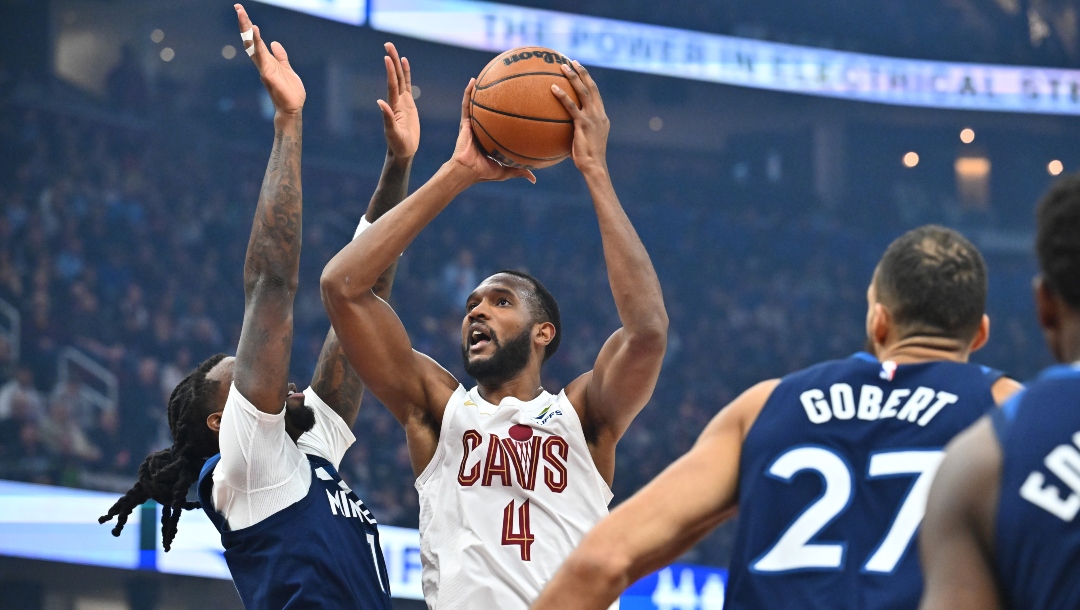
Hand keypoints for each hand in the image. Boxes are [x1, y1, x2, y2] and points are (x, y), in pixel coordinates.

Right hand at [236, 4, 305, 116]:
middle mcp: (263, 62)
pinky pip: (261, 56)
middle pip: (251, 40)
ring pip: (253, 46)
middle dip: (244, 24)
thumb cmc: (290, 91)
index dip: (250, 26)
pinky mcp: (267, 74)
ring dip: (248, 30)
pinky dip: (257, 43)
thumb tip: (274, 43)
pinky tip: (255, 31)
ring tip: (243, 15)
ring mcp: (263, 68)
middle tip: (238, 8)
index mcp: (268, 60)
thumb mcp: (287, 68)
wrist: (292, 108)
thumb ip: (281, 56)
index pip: (256, 40)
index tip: (243, 12)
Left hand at [377, 43, 419, 158]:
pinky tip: (404, 63)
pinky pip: (407, 85)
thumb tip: (379, 103)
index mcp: (394, 107)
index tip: (387, 58)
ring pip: (400, 78)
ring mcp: (402, 101)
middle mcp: (396, 101)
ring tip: (394, 49)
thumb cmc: (398, 145)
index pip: (392, 85)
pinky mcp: (408, 103)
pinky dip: (405, 73)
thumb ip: (387, 118)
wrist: (403, 150)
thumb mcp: (393, 133)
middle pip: (394, 76)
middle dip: (392, 60)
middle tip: (388, 44)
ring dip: (397, 64)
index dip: (390, 71)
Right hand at [448, 79, 535, 184]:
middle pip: (490, 109)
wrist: (467, 171)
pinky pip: (466, 104)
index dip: (508, 113)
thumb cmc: (483, 173)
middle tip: (508, 83)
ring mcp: (473, 123)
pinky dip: (468, 92)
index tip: (520, 102)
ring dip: (481, 89)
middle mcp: (482, 127)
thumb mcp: (506, 170)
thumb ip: (519, 171)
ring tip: (487, 74)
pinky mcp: (465, 121)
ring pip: (477, 102)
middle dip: (496, 96)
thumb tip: (534, 179)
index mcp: (491, 137)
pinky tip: (473, 81)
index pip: (501, 122)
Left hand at [551, 60, 609, 172]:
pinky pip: (571, 106)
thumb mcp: (585, 141)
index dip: (588, 80)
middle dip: (582, 72)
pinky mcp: (583, 124)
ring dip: (573, 77)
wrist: (594, 166)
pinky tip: (553, 88)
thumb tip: (563, 130)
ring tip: (562, 66)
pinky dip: (562, 95)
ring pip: (583, 91)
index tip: (580, 69)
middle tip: (572, 61)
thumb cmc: (588, 159)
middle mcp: (599, 114)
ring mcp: (592, 118)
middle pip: (591, 87)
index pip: (595, 94)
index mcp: (601, 116)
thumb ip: (578, 131)